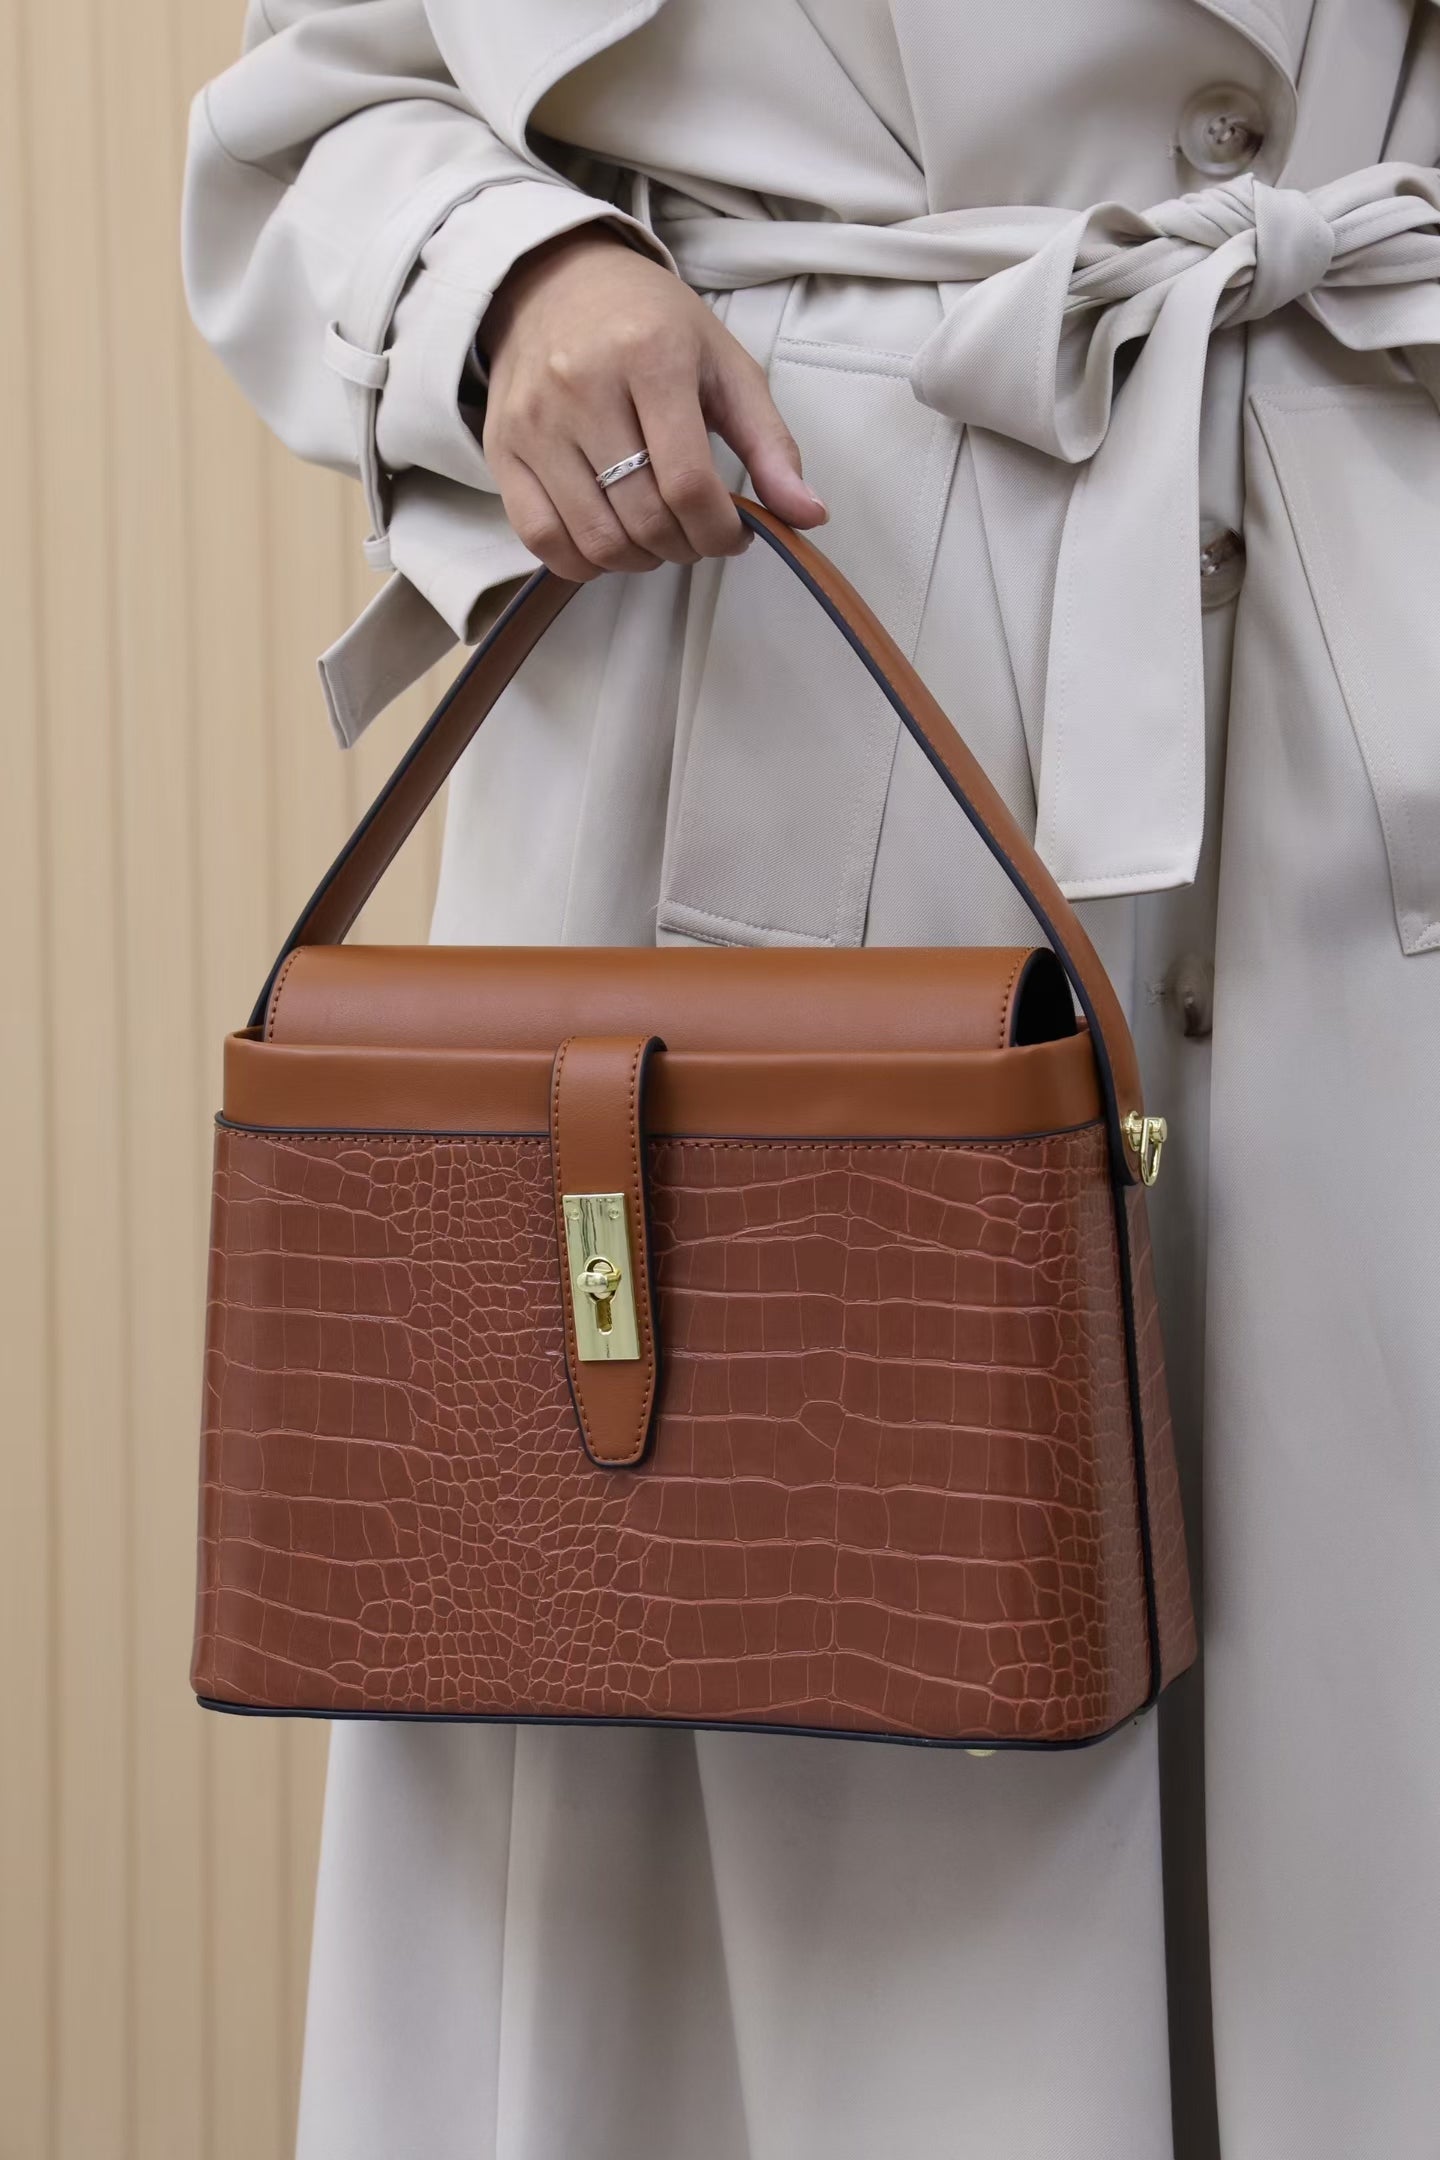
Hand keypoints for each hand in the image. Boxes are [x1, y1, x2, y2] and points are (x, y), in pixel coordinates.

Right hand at [477, 226, 827, 580]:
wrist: (556, 282)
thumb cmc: (650, 325)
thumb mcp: (725, 366)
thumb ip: (770, 444)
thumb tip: (809, 516)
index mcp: (650, 357)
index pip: (689, 484)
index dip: (720, 532)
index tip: (734, 534)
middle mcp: (583, 387)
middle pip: (644, 519)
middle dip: (685, 547)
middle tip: (697, 533)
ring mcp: (535, 421)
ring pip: (595, 539)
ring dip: (640, 560)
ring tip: (657, 536)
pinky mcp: (502, 448)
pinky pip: (541, 539)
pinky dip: (583, 562)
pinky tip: (610, 541)